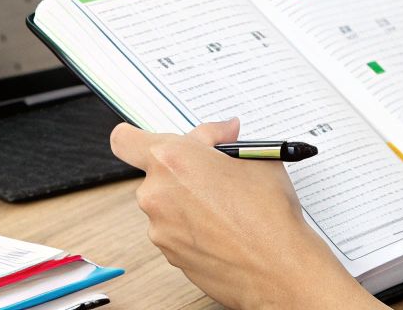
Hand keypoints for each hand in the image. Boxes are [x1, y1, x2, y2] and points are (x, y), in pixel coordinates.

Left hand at [109, 117, 375, 309]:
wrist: (277, 268)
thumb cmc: (267, 214)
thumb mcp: (253, 157)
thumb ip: (223, 141)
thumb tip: (221, 134)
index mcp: (172, 159)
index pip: (126, 140)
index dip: (135, 137)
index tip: (146, 138)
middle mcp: (157, 193)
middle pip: (155, 173)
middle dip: (181, 172)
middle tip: (213, 173)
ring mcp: (160, 228)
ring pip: (166, 204)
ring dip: (188, 201)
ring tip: (225, 206)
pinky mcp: (169, 254)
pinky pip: (175, 230)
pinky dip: (193, 227)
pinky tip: (222, 228)